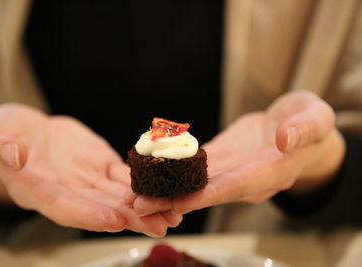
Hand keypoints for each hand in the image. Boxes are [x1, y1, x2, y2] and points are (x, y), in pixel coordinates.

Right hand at [0, 104, 180, 236]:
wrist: (23, 131)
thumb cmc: (0, 137)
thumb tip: (12, 155)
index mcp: (40, 190)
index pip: (66, 208)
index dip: (90, 215)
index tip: (115, 221)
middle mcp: (69, 191)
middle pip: (102, 208)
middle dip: (131, 218)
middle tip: (161, 224)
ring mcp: (88, 179)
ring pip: (120, 195)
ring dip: (146, 205)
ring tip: (173, 212)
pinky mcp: (102, 164)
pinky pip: (124, 175)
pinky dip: (144, 181)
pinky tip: (166, 185)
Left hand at [127, 91, 344, 214]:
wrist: (294, 124)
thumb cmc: (309, 121)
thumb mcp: (316, 118)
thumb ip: (304, 129)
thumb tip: (285, 139)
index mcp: (270, 171)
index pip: (235, 186)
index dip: (207, 195)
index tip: (179, 203)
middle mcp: (245, 177)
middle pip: (206, 192)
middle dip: (173, 201)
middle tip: (139, 208)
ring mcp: (229, 169)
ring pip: (194, 182)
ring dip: (165, 190)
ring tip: (134, 196)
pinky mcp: (219, 157)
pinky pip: (193, 164)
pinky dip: (172, 167)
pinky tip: (149, 168)